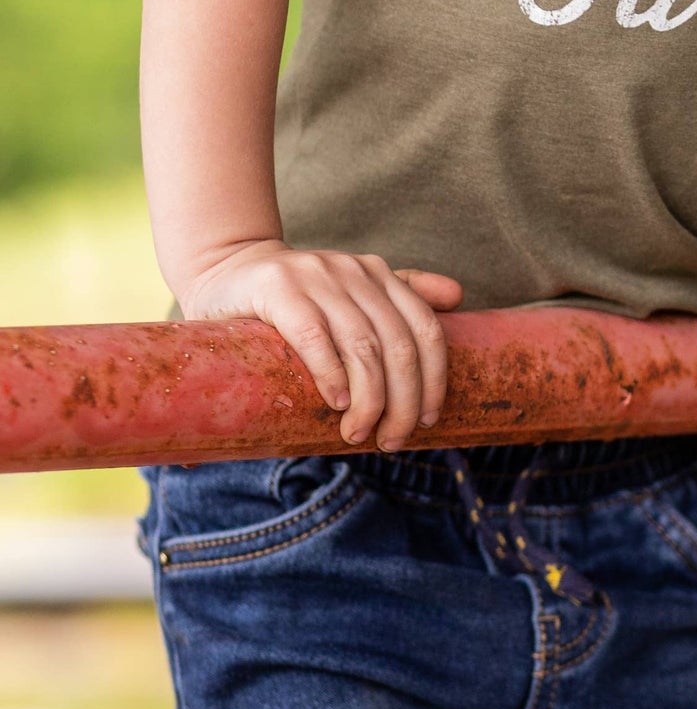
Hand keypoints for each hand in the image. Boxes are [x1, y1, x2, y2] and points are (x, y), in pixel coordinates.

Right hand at [179, 240, 463, 449]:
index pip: (425, 329)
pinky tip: (335, 402)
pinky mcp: (278, 287)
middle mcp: (355, 271)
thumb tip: (457, 296)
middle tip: (391, 441)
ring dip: (367, 399)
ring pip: (362, 345)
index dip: (434, 379)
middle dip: (403, 401)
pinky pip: (313, 334)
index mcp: (379, 274)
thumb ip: (402, 293)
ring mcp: (317, 276)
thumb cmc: (295, 296)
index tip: (428, 420)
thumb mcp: (351, 292)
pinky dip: (330, 372)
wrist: (227, 268)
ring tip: (359, 434)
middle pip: (398, 344)